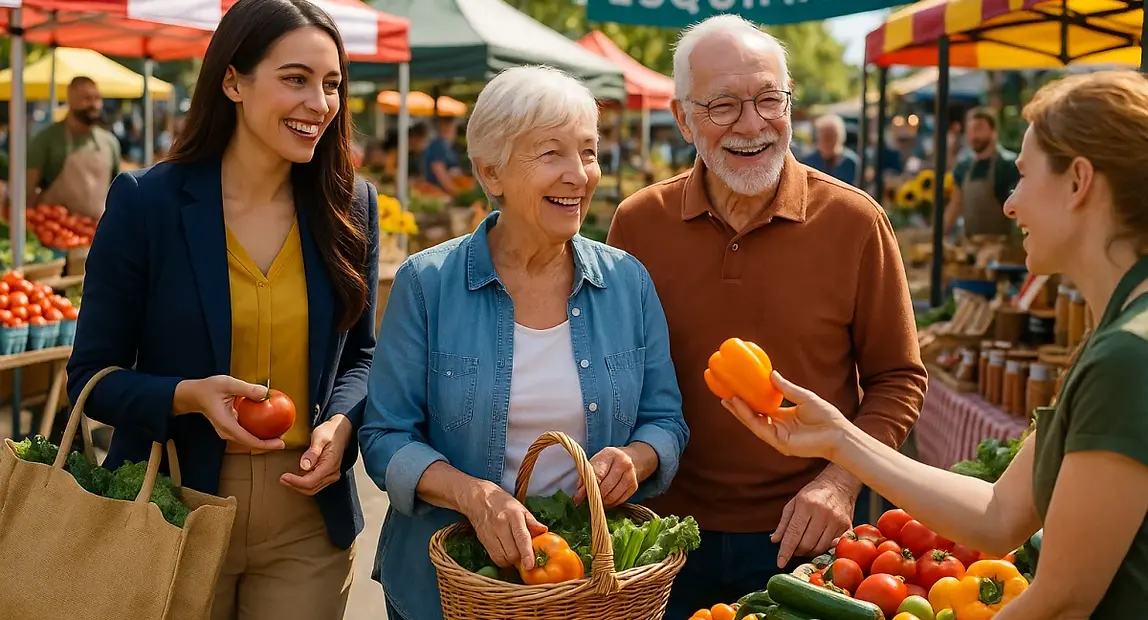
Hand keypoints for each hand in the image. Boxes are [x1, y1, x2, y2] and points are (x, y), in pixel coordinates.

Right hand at [173, 376, 285, 451]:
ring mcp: (227, 431)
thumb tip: (266, 393)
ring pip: (247, 440)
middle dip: (267, 444)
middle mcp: (227, 432)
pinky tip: (267, 423)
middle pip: (250, 443)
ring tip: (278, 433)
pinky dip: (257, 431)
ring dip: (263, 439)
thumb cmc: (209, 388)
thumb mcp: (228, 384)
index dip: (266, 444)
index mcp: (226, 424)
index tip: (280, 444)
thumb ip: (247, 389)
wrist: (194, 394)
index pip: (248, 440)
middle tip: (284, 439)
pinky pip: (245, 432)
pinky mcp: (229, 427)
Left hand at [281, 414, 351, 495]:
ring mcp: (332, 476)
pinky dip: (304, 484)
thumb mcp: (319, 437)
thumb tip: (304, 466)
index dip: (296, 482)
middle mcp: (333, 473)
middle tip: (282, 479)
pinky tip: (296, 478)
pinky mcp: (329, 475)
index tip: (284, 477)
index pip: (311, 481)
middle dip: (295, 485)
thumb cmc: (329, 432)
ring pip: (312, 489)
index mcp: (330, 464)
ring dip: (298, 486)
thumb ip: (312, 452)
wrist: (341, 431)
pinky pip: (315, 485)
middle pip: (311, 488)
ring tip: (286, 479)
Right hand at [461, 481, 548, 569]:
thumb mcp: (520, 508)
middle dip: (521, 559)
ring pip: (503, 558)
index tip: (530, 566)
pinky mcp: (483, 541)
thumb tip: (544, 531)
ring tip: (516, 554)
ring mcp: (490, 534)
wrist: (478, 499)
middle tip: (527, 556)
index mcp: (513, 515)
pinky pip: (495, 558)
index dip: (526, 553)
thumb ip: (532, 522)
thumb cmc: (503, 503)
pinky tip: (507, 554)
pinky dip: (503, 560)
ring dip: (512, 561)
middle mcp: (501, 525)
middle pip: (512, 552)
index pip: (521, 537)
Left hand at [573, 446, 643, 508]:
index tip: (577, 498)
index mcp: (610, 455)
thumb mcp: (595, 462)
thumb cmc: (609, 461)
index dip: (586, 489)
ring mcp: (630, 475)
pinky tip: (606, 500)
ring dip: (602, 502)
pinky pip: (619, 501)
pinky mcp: (634, 486)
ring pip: (612, 497)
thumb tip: (579, 494)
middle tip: (588, 500)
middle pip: (605, 488)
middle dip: (594, 497)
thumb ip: (585, 476)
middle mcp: (623, 464)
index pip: (597, 475)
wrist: (632, 458)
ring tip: (596, 500)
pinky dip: (610, 503)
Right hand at [722, 371, 849, 460]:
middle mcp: (777, 427)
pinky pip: (759, 428)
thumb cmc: (826, 416)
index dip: (748, 401)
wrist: (838, 433)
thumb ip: (787, 388)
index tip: (736, 389)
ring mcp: (777, 436)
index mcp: (782, 417)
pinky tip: (740, 406)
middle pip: (752, 417)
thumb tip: (771, 374)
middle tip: (723, 394)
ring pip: (753, 423)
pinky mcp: (779, 442)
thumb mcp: (804, 397)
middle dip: (737, 407)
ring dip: (739, 411)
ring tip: (727, 398)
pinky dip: (749, 417)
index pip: (760, 409)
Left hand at [772, 471, 857, 567]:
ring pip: (820, 548)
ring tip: (805, 545)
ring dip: (810, 552)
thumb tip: (775, 540)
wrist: (840, 483)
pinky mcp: (848, 526)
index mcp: (806, 505)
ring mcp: (837, 521)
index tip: (780, 563)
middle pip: (807, 544)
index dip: (786, 550)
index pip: (793, 533)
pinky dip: (823, 549)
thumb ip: (784, 523)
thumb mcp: (794, 503)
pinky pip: (833, 546)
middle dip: (798, 551)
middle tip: (794, 548)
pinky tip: (819, 543)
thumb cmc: (814, 493)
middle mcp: (823, 513)